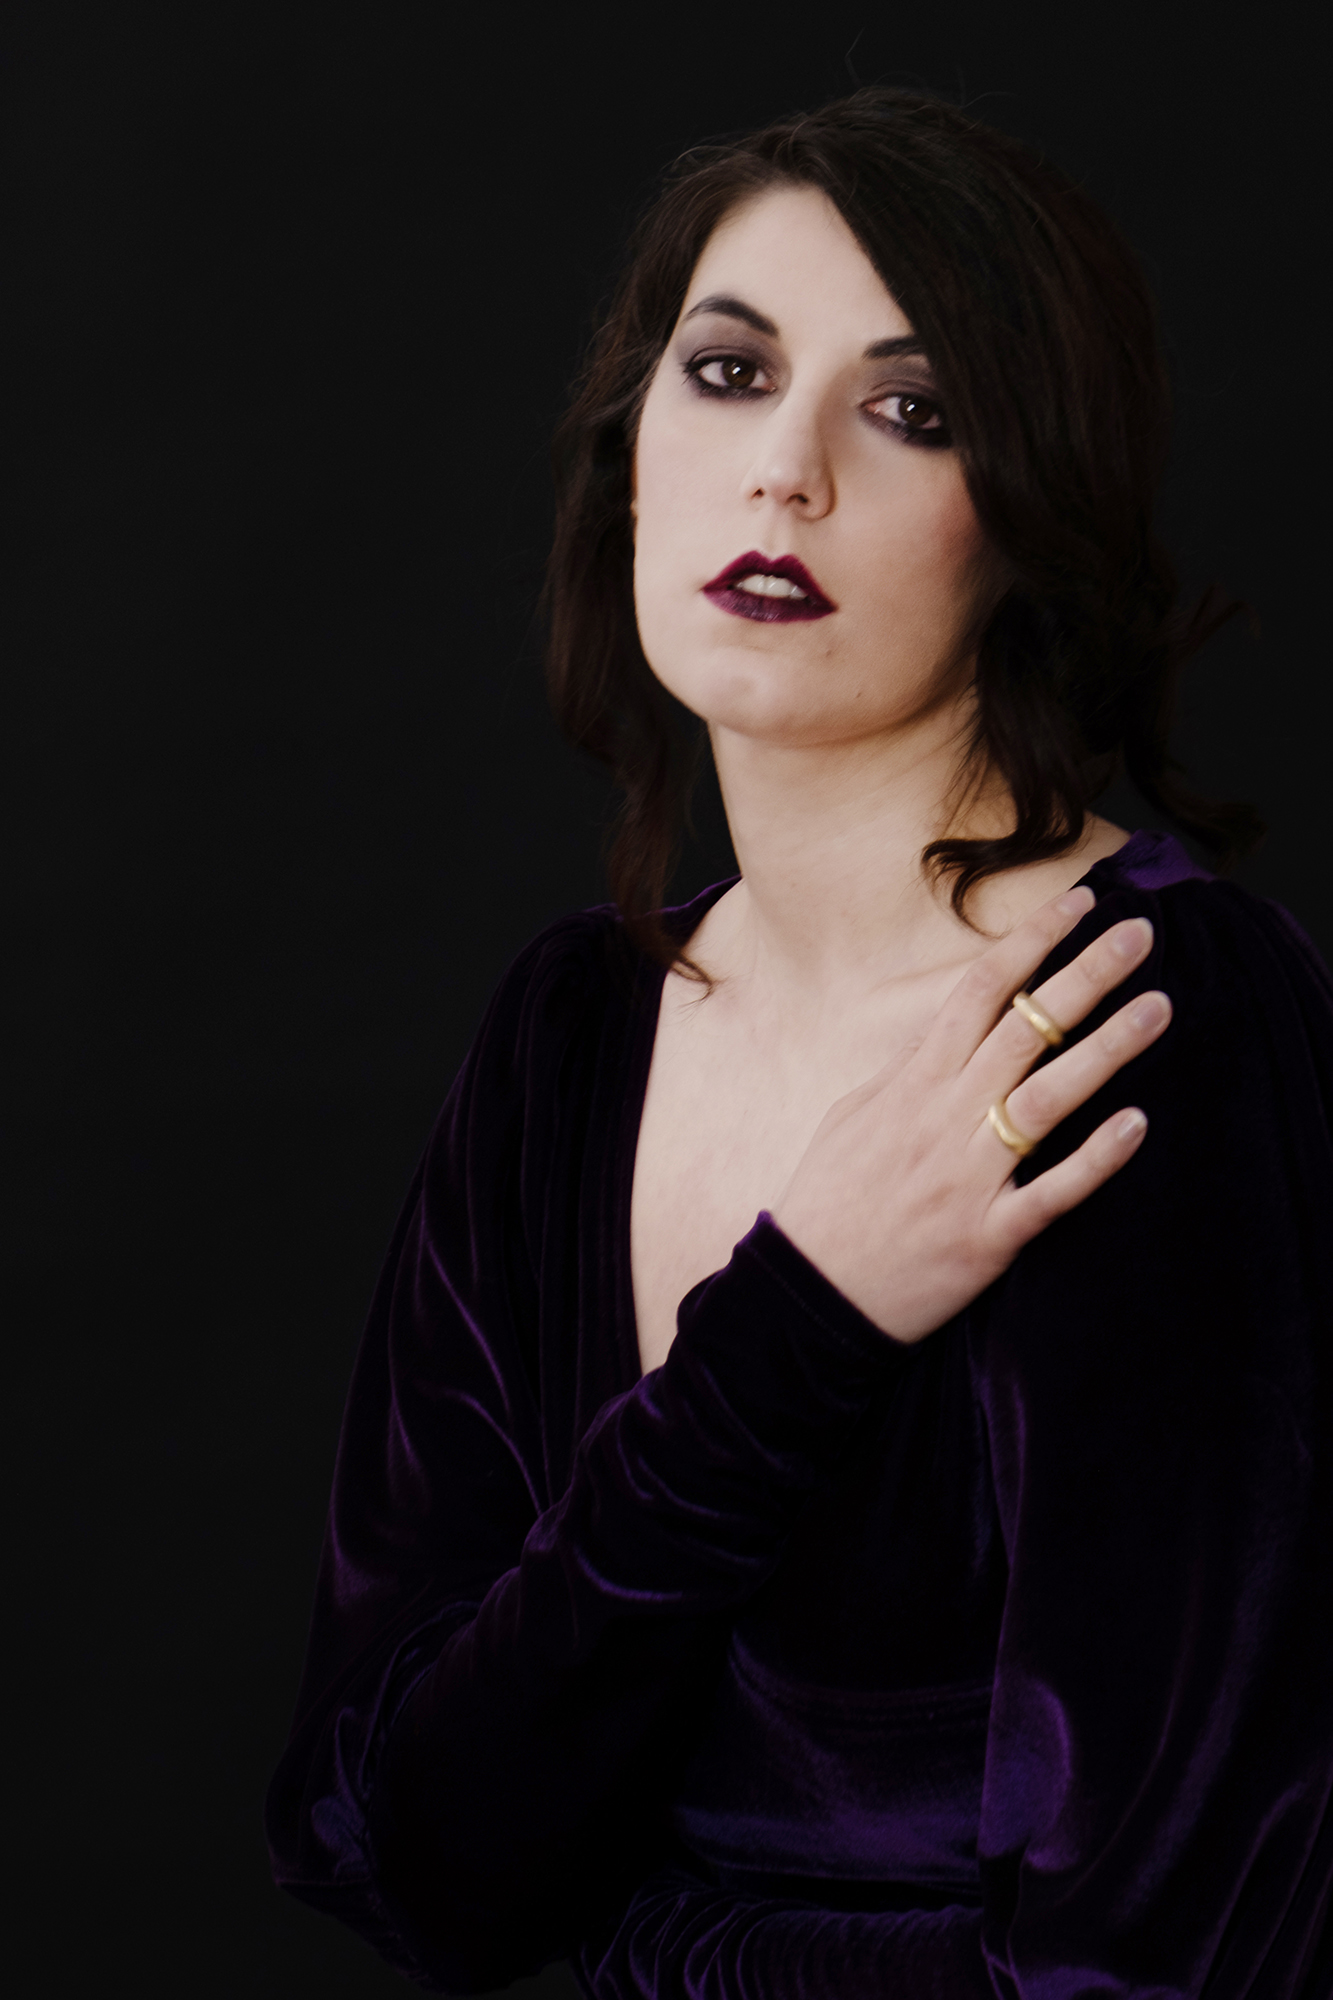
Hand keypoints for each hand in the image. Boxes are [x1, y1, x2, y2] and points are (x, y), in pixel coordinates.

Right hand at [770, 886, 1168, 1341]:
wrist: (807, 1296)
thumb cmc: (829, 1202)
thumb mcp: (854, 1116)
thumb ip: (906, 1072)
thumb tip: (948, 1029)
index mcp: (911, 1083)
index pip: (978, 992)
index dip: (1030, 942)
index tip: (1079, 903)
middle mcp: (942, 1119)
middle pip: (1023, 1030)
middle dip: (1084, 975)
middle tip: (1141, 933)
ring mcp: (966, 1178)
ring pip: (1045, 1099)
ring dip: (1106, 1050)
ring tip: (1159, 1007)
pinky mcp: (986, 1237)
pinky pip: (1049, 1193)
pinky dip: (1093, 1160)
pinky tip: (1136, 1125)